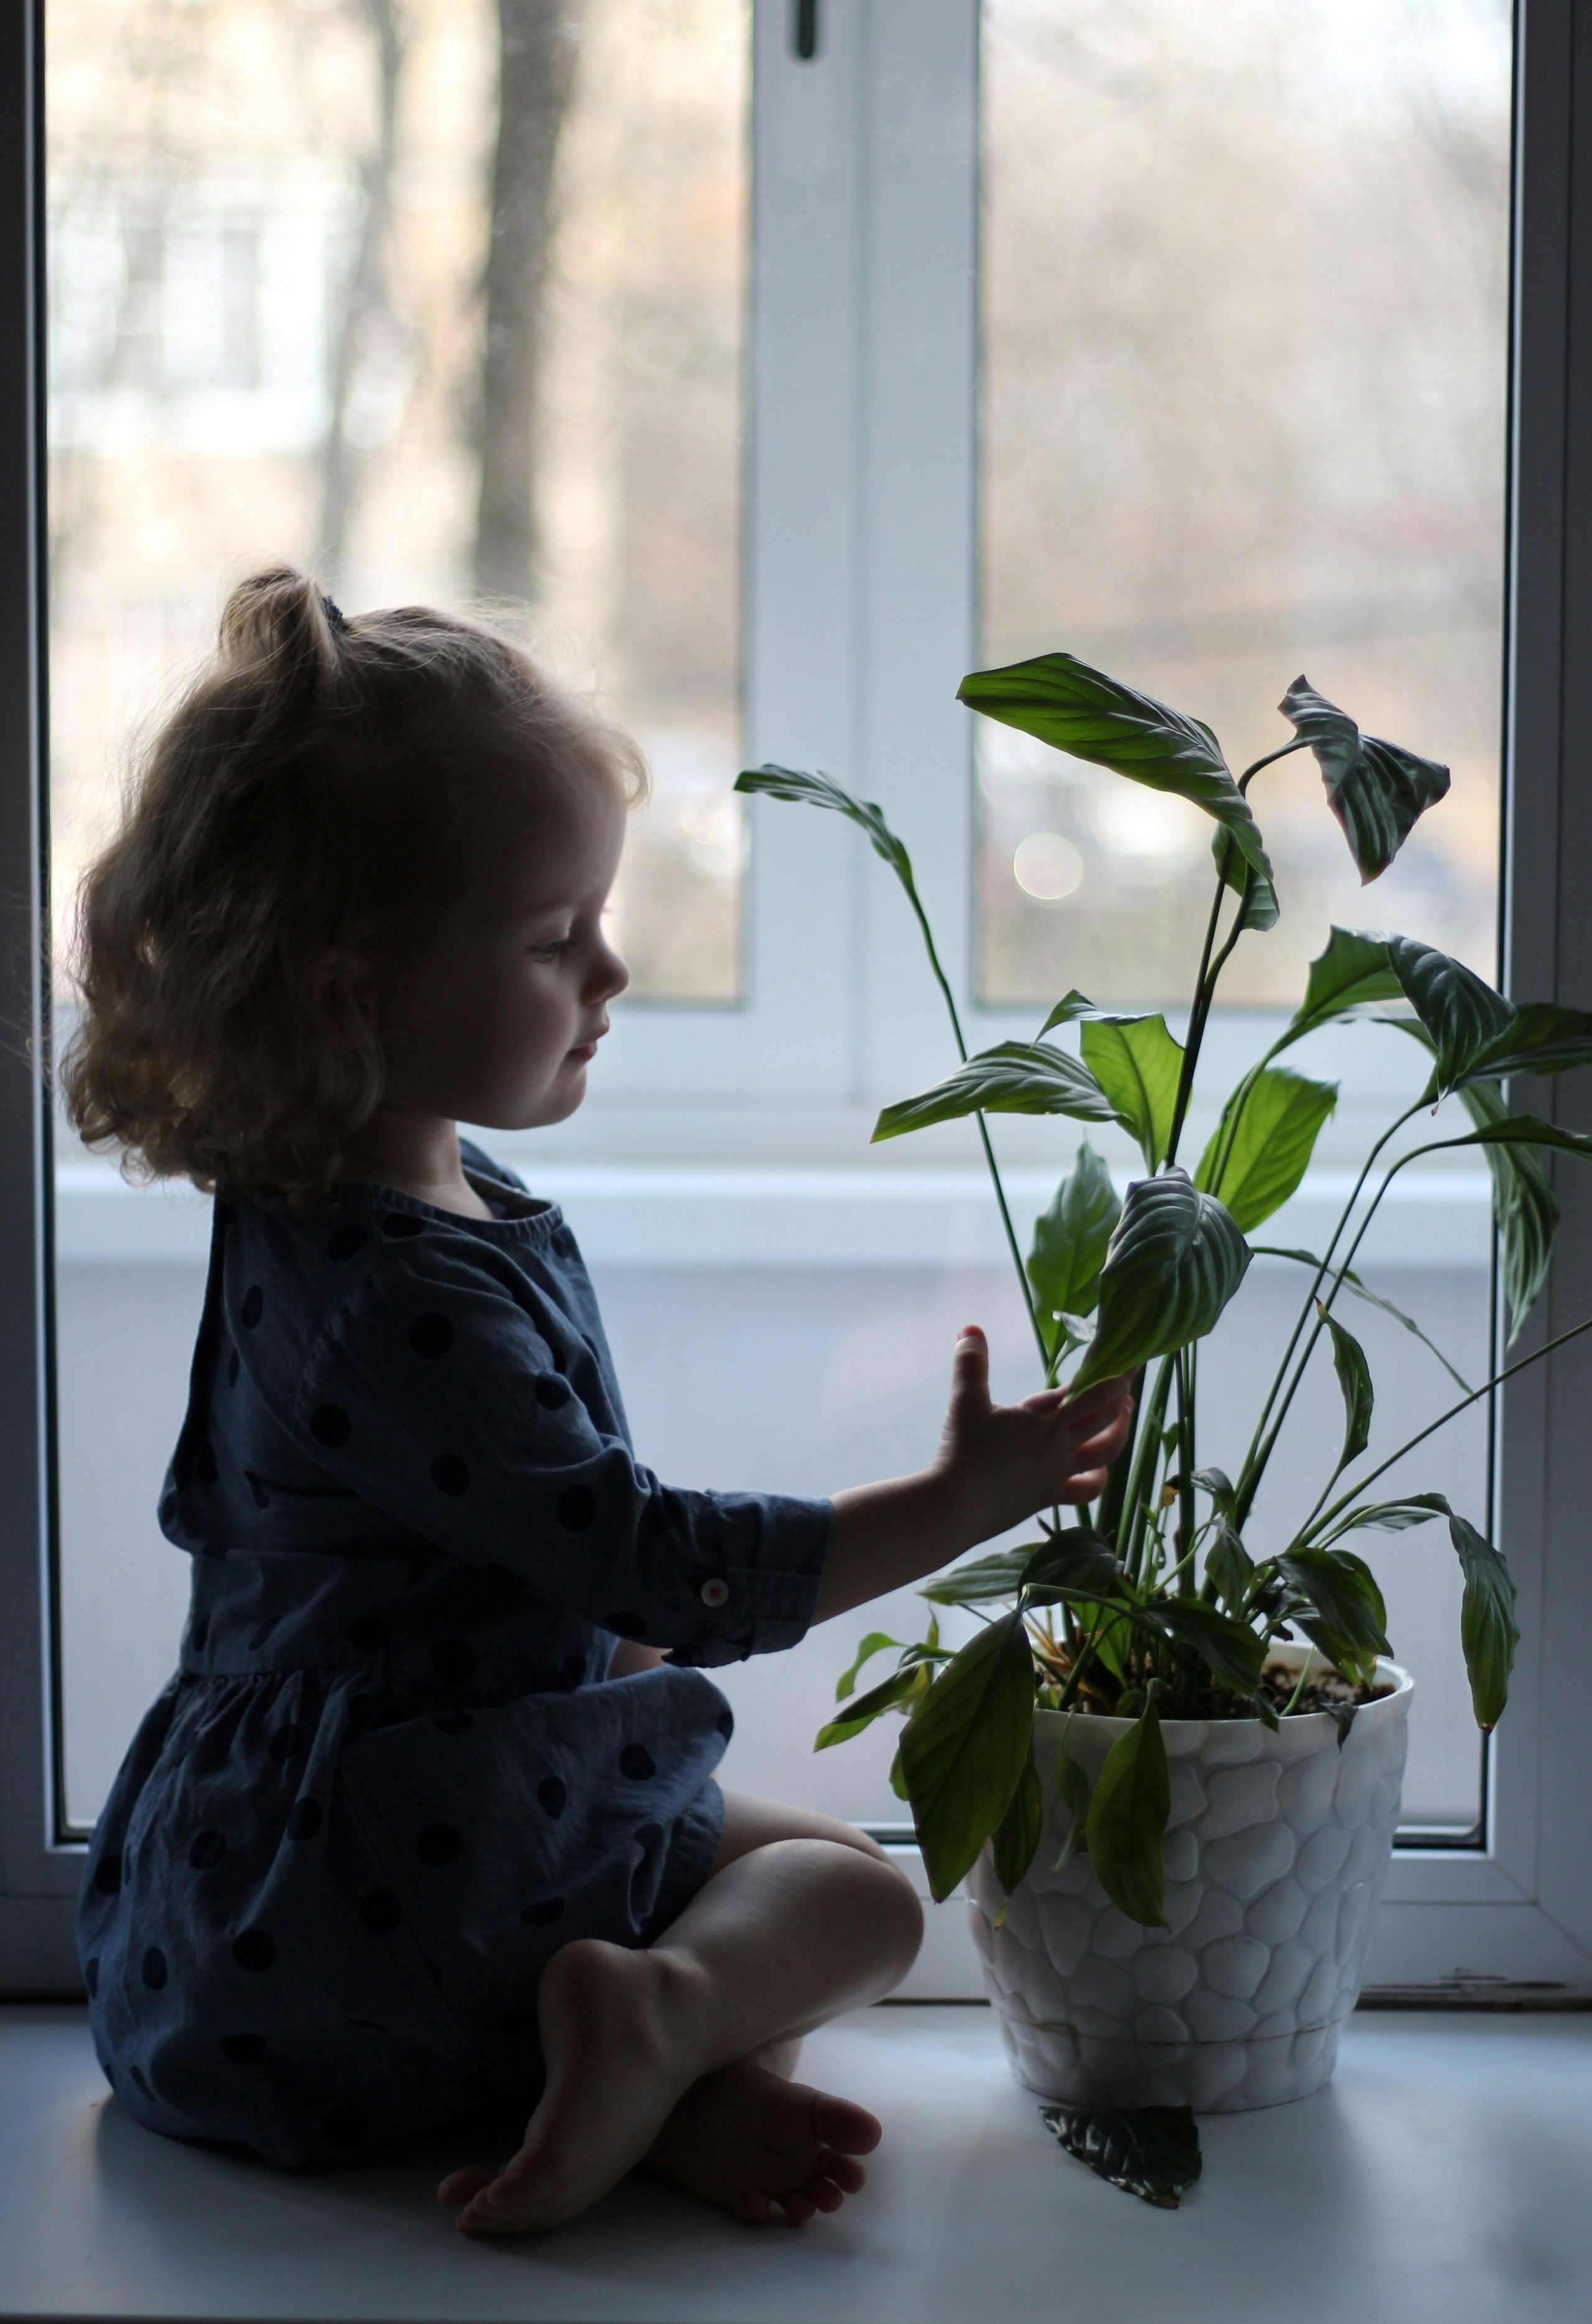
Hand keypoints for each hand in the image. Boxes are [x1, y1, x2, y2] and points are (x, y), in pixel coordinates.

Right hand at [932, 1325, 1133, 1542]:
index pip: (1085, 1388)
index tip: (1127, 1356)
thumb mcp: (964, 1401)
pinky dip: (1098, 1479)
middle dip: (1120, 1394)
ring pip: (1104, 1451)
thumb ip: (970, 1363)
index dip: (1109, 1370)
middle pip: (1103, 1415)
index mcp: (1042, 1418)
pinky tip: (1100, 1472)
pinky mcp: (1048, 1496)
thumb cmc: (962, 1451)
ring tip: (1124, 1415)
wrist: (956, 1506)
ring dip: (1119, 1431)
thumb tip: (970, 1326)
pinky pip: (1084, 1490)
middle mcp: (1058, 1444)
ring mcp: (1057, 1472)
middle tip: (1127, 1376)